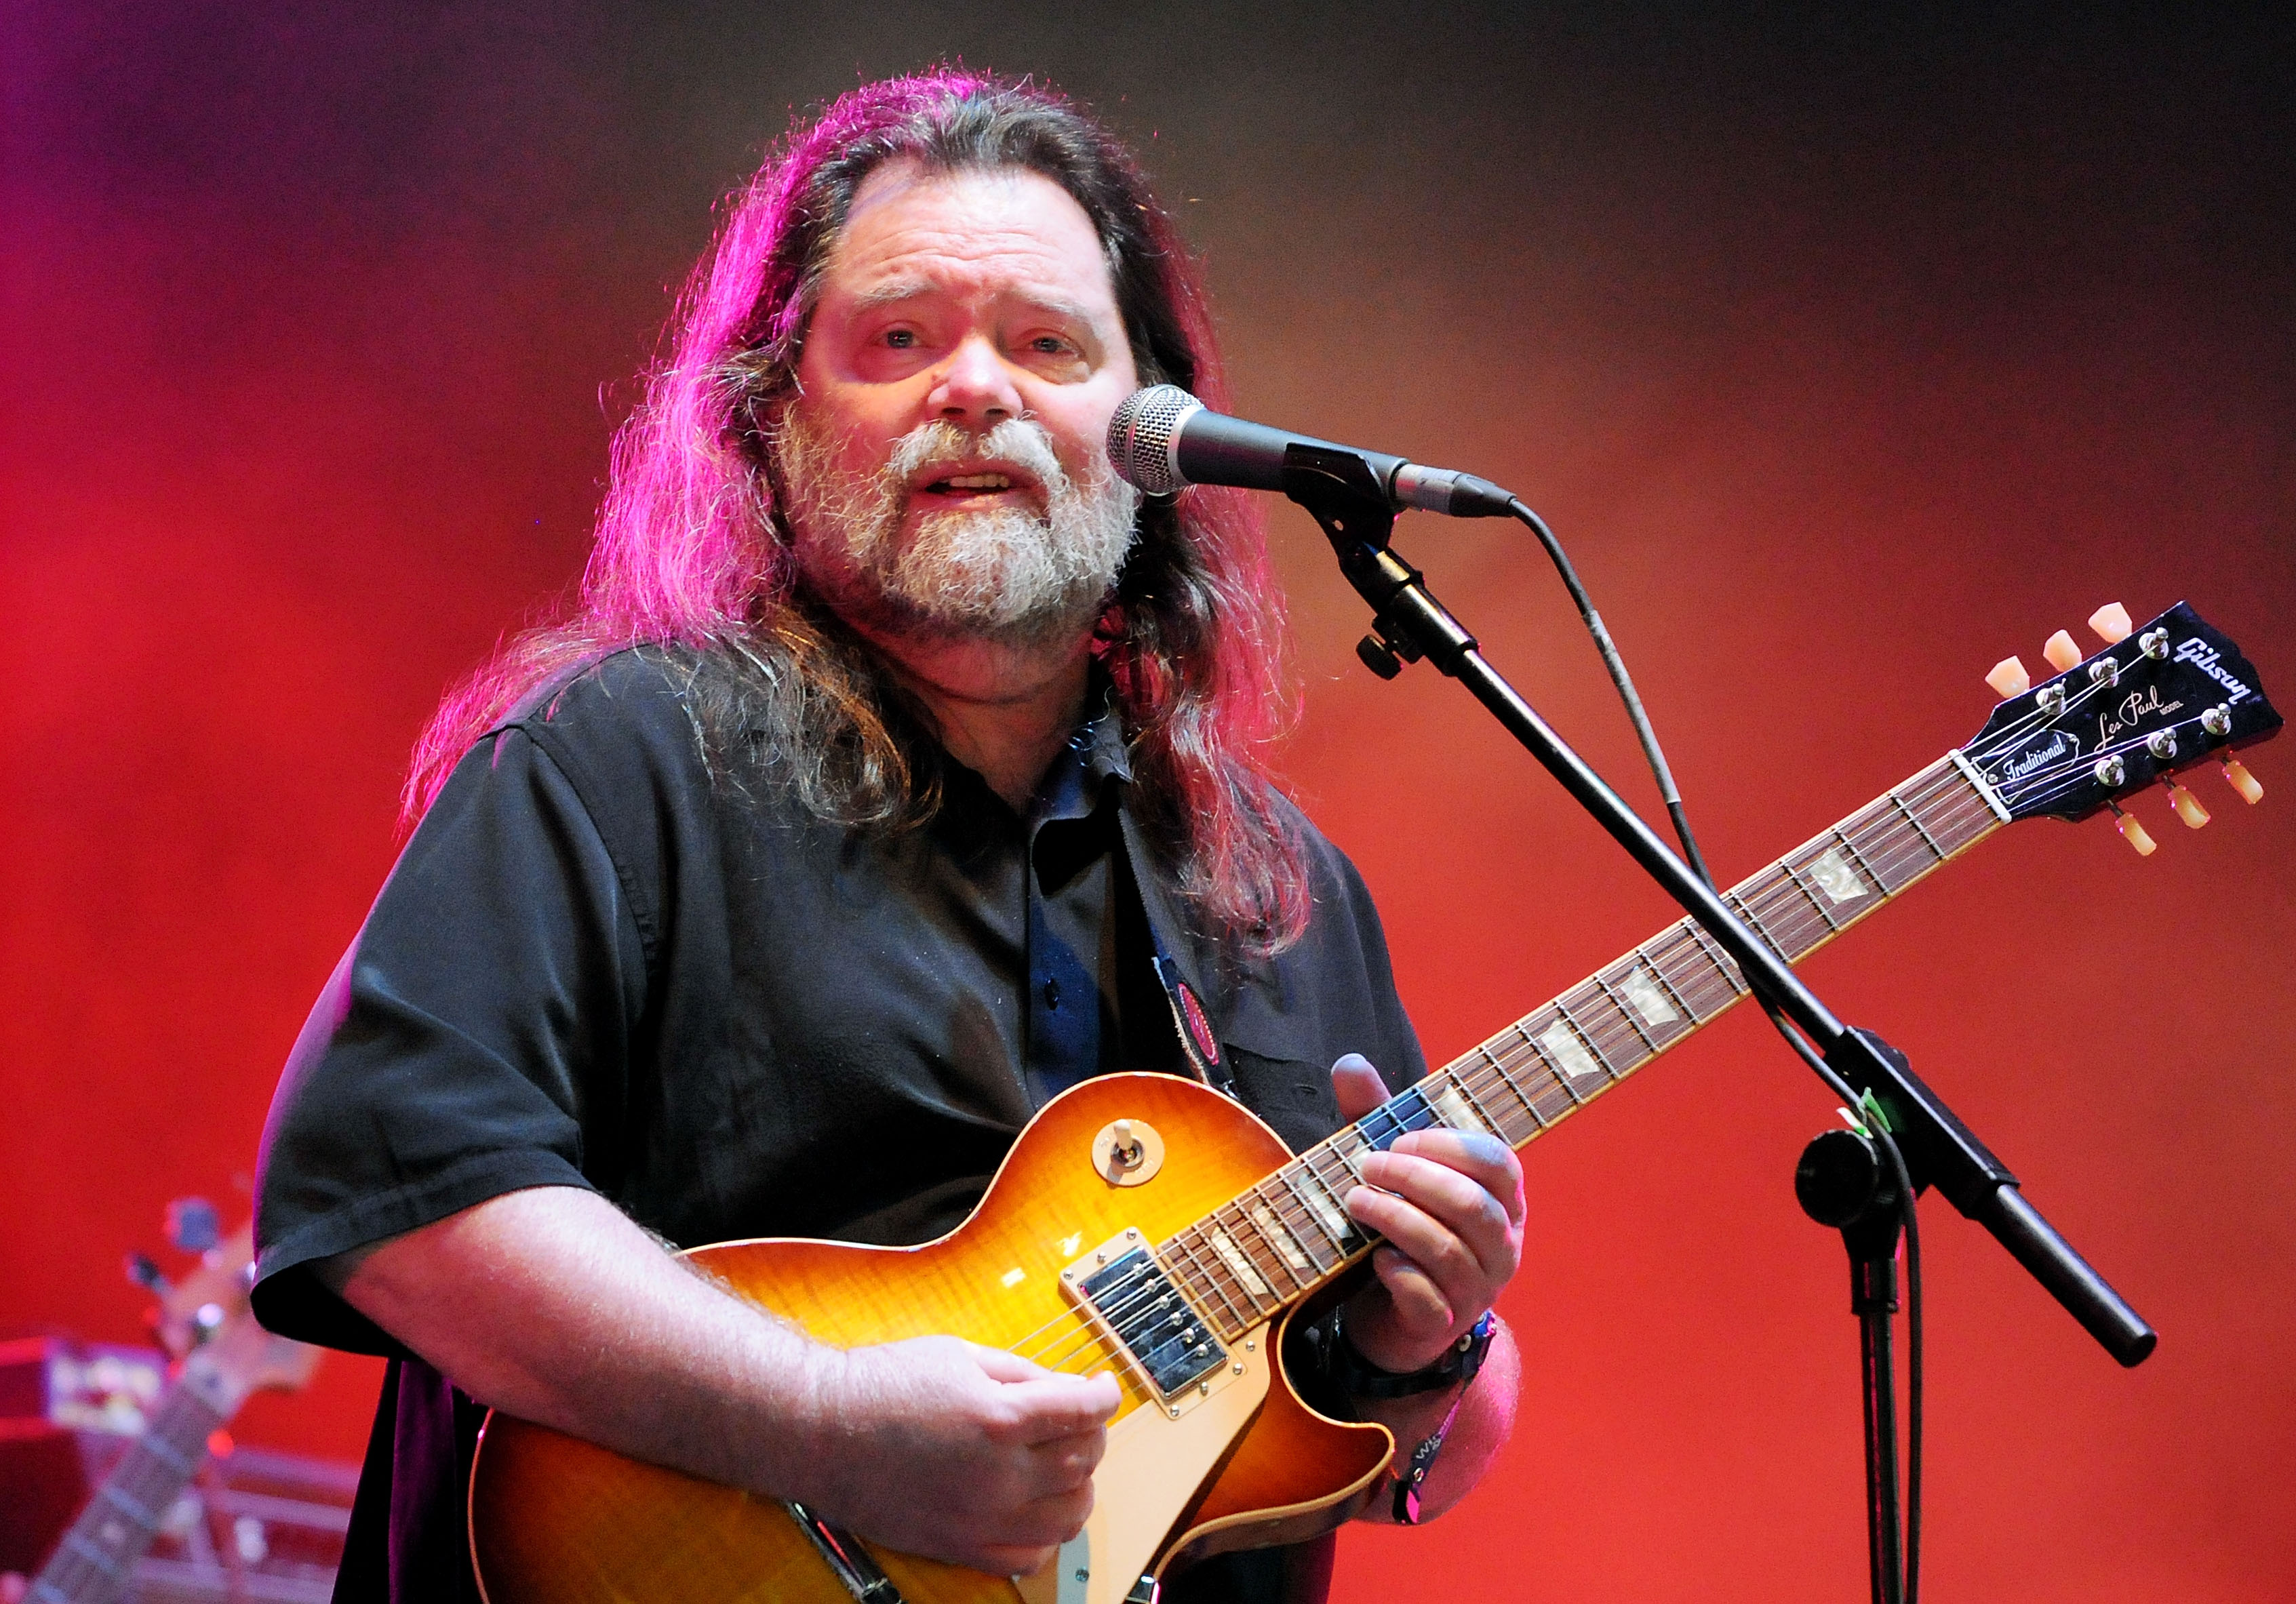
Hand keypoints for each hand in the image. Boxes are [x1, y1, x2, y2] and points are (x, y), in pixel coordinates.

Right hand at [796, 1334, 1121, 1575]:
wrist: (820, 1431)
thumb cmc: (881, 1386)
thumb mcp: (960, 1355)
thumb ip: (1021, 1373)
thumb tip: (1066, 1388)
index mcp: (998, 1417)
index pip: (1084, 1411)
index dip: (1104, 1395)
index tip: (1102, 1390)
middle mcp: (996, 1475)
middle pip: (1084, 1461)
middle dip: (1091, 1434)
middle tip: (1076, 1419)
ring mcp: (980, 1517)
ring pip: (1069, 1513)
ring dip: (1077, 1484)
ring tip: (1058, 1463)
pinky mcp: (960, 1547)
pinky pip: (1030, 1556)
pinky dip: (1047, 1533)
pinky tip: (1033, 1506)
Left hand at [1330, 1053, 1524, 1375]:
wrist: (1390, 1313)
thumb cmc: (1399, 1225)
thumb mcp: (1390, 1167)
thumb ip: (1376, 1116)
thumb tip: (1349, 1062)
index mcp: (1501, 1200)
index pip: (1498, 1163)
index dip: (1447, 1146)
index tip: (1398, 1140)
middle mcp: (1501, 1245)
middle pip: (1471, 1204)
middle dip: (1413, 1178)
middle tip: (1367, 1167)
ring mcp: (1476, 1289)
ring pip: (1446, 1249)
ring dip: (1394, 1218)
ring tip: (1355, 1201)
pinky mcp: (1443, 1325)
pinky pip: (1428, 1298)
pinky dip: (1397, 1272)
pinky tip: (1375, 1258)